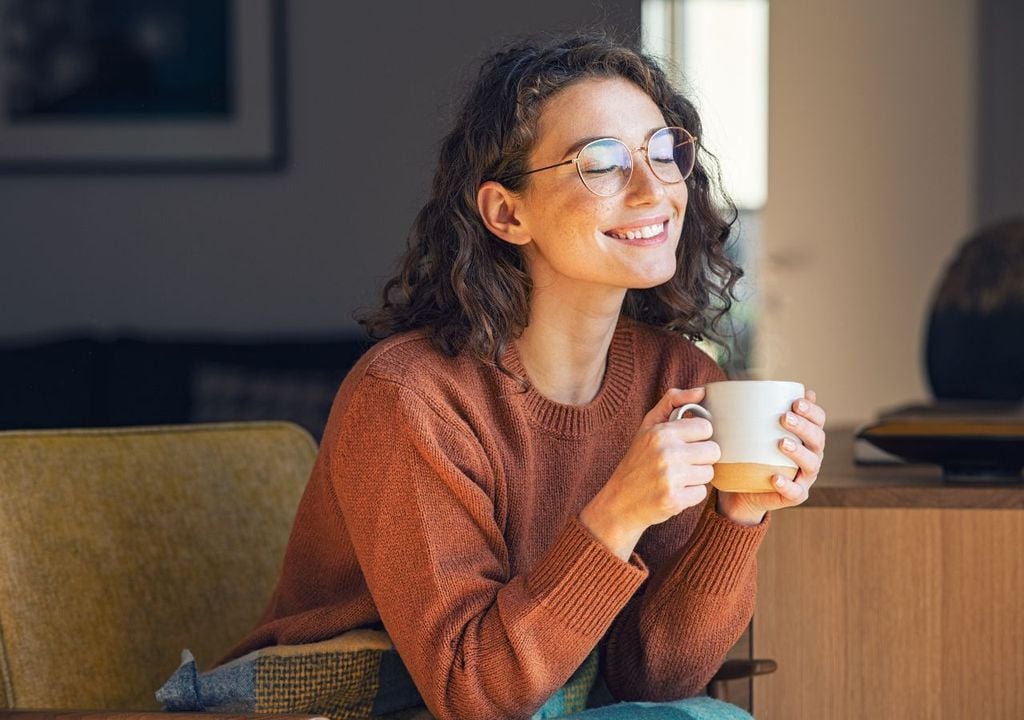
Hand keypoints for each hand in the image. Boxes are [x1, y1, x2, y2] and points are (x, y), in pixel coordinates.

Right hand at [580, 387, 719, 559]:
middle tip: (682, 462)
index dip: (698, 437)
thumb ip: (673, 402)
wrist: (619, 502)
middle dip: (701, 458)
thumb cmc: (637, 461)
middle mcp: (666, 453)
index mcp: (661, 432)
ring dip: (696, 477)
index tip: (685, 443)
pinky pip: (702, 493)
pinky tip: (674, 491)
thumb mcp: (648, 426)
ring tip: (677, 478)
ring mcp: (670, 478)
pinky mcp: (674, 500)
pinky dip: (690, 494)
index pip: (706, 428)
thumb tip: (702, 391)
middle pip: (713, 451)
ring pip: (709, 473)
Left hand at [716, 389, 826, 525]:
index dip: (812, 410)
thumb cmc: (752, 454)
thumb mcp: (755, 431)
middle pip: (817, 439)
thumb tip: (759, 385)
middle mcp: (811, 455)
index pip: (818, 420)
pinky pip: (795, 492)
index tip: (796, 401)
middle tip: (784, 418)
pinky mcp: (795, 495)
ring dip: (799, 452)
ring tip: (782, 443)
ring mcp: (805, 477)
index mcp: (806, 437)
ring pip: (811, 464)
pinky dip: (787, 485)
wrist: (743, 489)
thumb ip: (760, 411)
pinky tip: (775, 477)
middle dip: (804, 426)